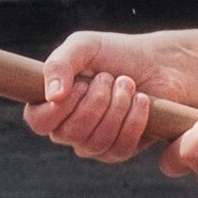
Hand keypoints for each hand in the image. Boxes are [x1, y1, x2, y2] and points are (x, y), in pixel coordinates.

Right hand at [22, 31, 197, 161]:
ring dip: (116, 108)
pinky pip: (120, 148)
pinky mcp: (119, 151)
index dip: (57, 109)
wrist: (159, 63)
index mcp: (53, 103)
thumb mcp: (84, 46)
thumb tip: (52, 96)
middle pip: (68, 134)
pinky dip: (134, 121)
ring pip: (95, 142)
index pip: (38, 122)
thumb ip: (59, 64)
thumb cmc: (117, 53)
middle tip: (109, 77)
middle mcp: (68, 127)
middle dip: (95, 102)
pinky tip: (141, 100)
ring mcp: (93, 143)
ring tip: (127, 84)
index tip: (80, 85)